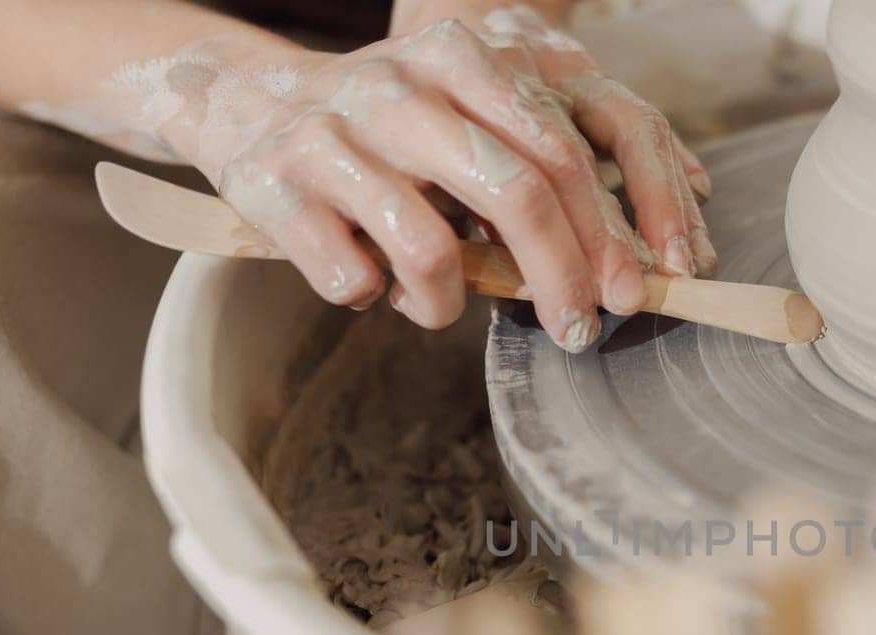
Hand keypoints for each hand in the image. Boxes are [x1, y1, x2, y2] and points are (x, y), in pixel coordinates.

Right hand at [173, 8, 714, 350]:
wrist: (242, 104)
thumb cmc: (386, 136)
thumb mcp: (461, 122)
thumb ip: (534, 168)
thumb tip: (632, 262)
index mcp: (462, 61)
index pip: (562, 152)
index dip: (607, 234)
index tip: (630, 296)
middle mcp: (401, 89)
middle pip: (517, 195)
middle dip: (562, 280)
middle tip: (578, 332)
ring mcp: (334, 136)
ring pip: (430, 251)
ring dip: (446, 302)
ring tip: (435, 303)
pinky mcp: (277, 187)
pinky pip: (354, 279)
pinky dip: (372, 298)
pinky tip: (366, 281)